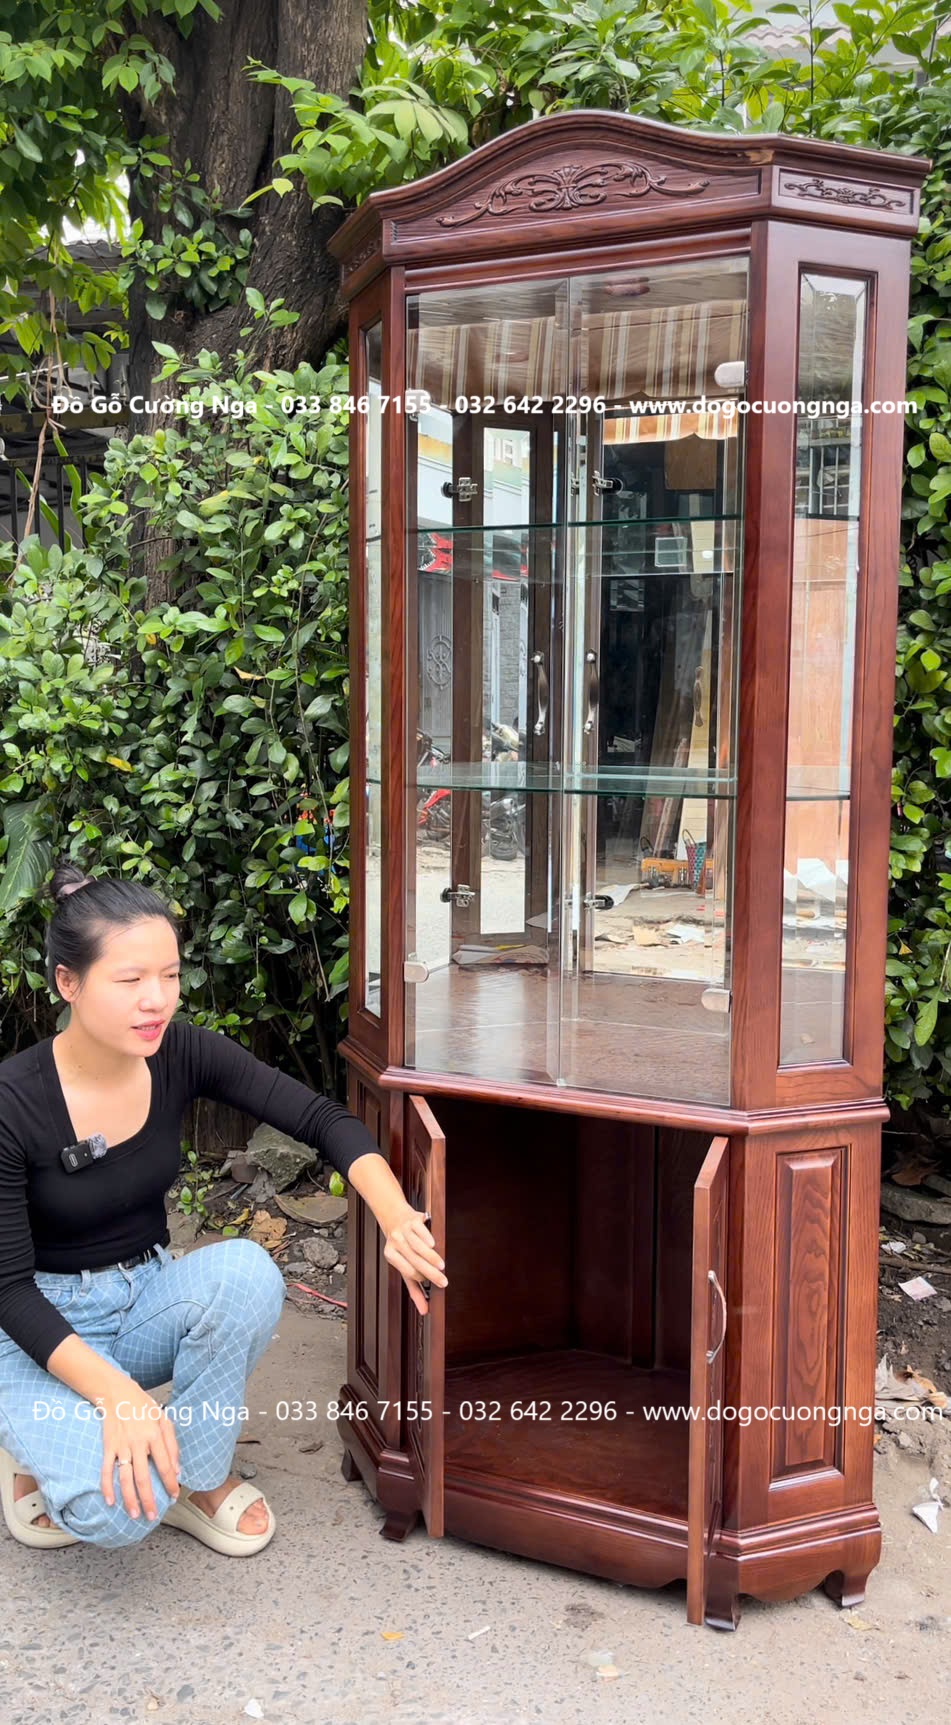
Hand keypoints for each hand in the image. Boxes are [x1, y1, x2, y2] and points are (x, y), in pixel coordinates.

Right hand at [96, 1381, 180, 1522]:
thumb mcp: (164, 1420)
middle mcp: (138, 1443)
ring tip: (135, 1514)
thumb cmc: (143, 1407)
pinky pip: (106, 1470)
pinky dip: (107, 1487)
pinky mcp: (108, 1447)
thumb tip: (177, 1470)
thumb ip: (172, 1445)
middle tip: (152, 1516)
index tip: (174, 1496)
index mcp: (155, 1436)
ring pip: (125, 1478)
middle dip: (149, 1499)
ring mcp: (121, 1446)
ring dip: (129, 1499)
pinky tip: (110, 1501)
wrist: (118, 1394)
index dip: (170, 1483)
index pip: (165, 1465)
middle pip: (144, 1477)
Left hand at [383, 1205, 447, 1316]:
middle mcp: (395, 1243)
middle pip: (414, 1261)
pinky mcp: (413, 1220)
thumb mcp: (404, 1265)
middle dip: (430, 1273)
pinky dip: (427, 1238)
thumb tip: (424, 1310)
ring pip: (418, 1246)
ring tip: (441, 1266)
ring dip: (431, 1257)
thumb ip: (414, 1288)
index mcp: (391, 1255)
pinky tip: (434, 1244)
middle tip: (443, 1281)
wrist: (394, 1215)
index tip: (434, 1284)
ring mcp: (403, 1230)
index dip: (421, 1278)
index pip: (408, 1271)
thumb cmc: (401, 1245)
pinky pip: (420, 1230)